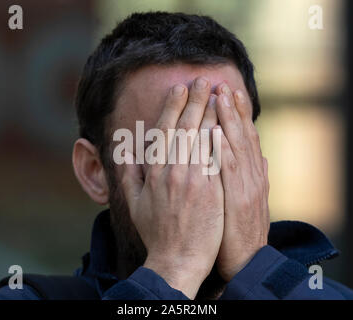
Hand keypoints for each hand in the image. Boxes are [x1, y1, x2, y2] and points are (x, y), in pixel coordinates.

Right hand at [121, 77, 223, 298]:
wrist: (177, 258)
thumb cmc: (156, 232)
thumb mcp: (133, 203)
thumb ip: (129, 175)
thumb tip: (125, 152)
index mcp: (153, 172)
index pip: (164, 130)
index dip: (172, 107)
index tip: (179, 88)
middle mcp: (171, 170)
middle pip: (184, 127)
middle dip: (195, 100)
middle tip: (203, 80)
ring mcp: (192, 179)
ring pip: (202, 137)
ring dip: (210, 112)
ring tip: (219, 92)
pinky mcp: (210, 190)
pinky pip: (216, 157)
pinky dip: (220, 137)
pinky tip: (227, 120)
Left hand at [214, 83, 269, 281]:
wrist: (247, 259)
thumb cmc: (241, 229)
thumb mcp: (251, 200)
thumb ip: (253, 175)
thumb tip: (259, 156)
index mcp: (252, 174)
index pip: (243, 137)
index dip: (237, 114)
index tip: (229, 91)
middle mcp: (252, 175)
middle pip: (242, 135)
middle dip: (233, 108)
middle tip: (224, 83)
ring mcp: (247, 186)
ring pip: (237, 146)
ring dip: (229, 120)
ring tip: (221, 96)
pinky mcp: (239, 200)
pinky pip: (229, 170)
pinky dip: (223, 149)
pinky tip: (214, 131)